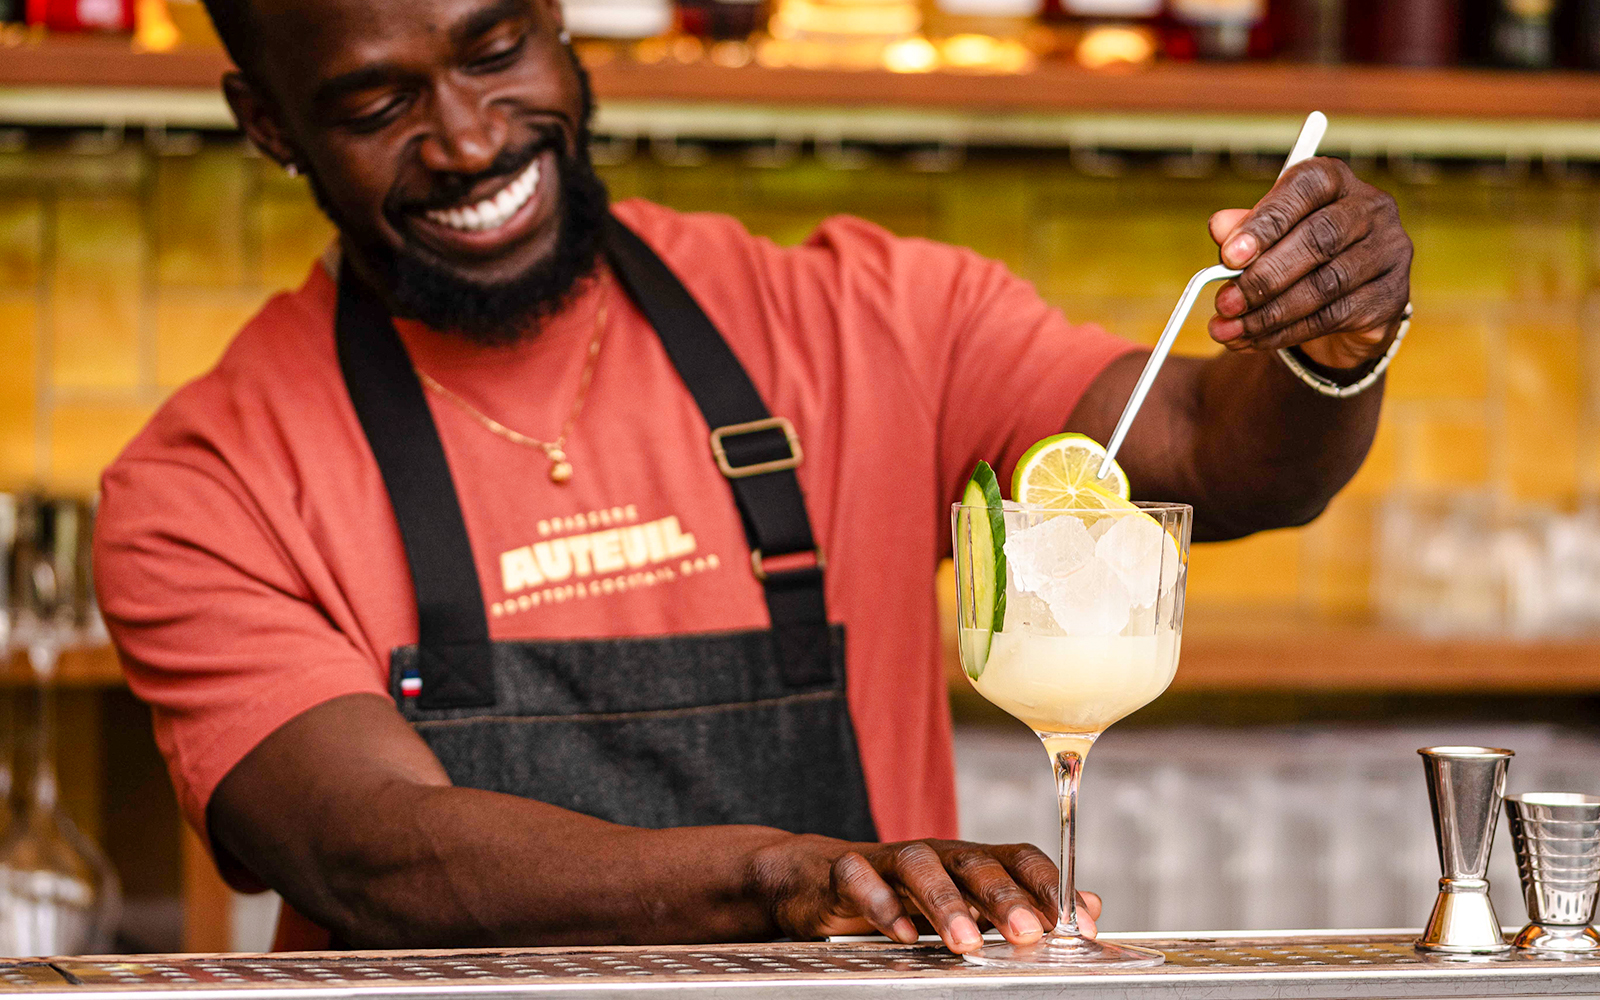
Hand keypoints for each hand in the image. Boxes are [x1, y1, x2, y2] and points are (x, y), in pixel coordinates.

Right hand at [748, 834, 1101, 953]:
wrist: (815, 879)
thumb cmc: (901, 895)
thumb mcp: (966, 903)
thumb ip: (1025, 904)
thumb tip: (1092, 907)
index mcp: (969, 862)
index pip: (1018, 858)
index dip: (1049, 885)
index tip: (1076, 924)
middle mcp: (936, 854)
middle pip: (973, 862)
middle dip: (1003, 896)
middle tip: (1027, 933)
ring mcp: (888, 859)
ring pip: (919, 866)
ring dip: (945, 903)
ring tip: (965, 943)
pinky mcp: (844, 871)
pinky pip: (861, 880)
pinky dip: (882, 905)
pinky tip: (900, 935)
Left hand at [1207, 157, 1411, 369]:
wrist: (1344, 304)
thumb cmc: (1298, 258)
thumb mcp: (1266, 239)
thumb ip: (1242, 232)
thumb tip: (1219, 227)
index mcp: (1336, 181)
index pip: (1306, 187)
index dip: (1266, 221)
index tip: (1229, 255)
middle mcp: (1371, 208)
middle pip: (1319, 238)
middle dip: (1264, 276)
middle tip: (1224, 302)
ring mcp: (1390, 251)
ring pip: (1325, 285)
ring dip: (1269, 313)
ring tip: (1230, 330)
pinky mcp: (1391, 295)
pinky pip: (1333, 317)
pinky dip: (1286, 333)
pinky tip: (1254, 341)